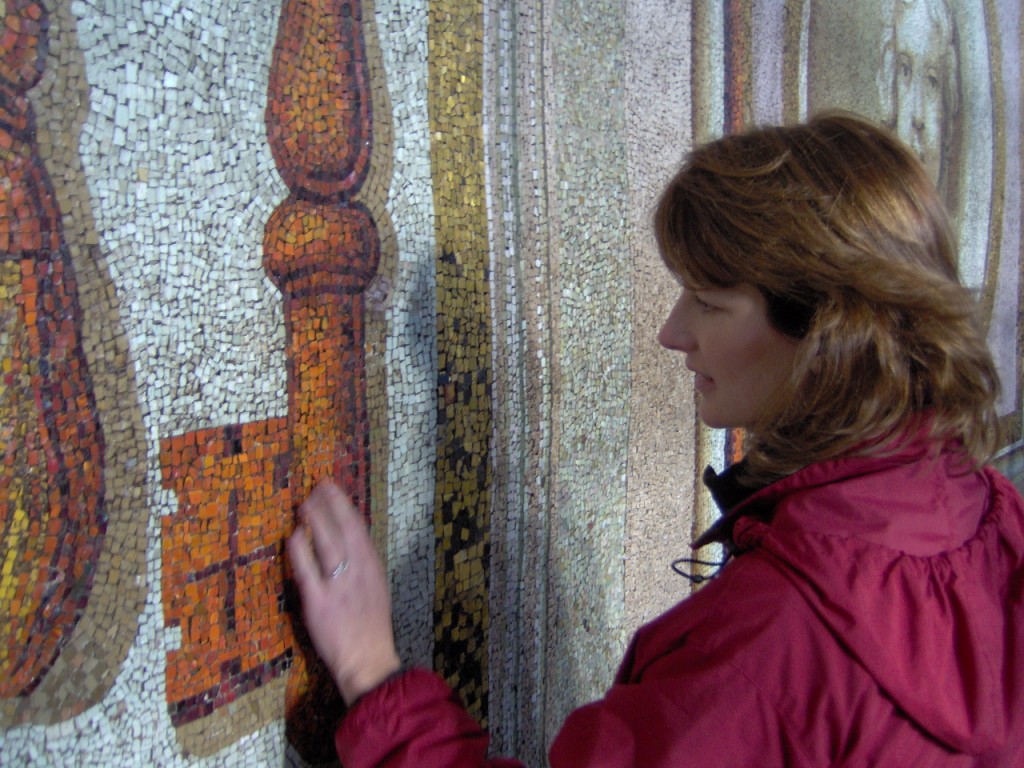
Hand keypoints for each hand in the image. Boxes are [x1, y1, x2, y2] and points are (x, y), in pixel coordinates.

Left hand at [286, 479, 400, 704]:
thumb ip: (362, 566)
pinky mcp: (319, 601)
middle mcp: (357, 571)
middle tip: (315, 487)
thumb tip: (346, 542)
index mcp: (372, 567)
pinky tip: (293, 536)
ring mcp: (338, 585)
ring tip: (303, 505)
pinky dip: (300, 550)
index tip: (332, 488)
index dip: (344, 505)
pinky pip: (306, 570)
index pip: (358, 528)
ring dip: (315, 521)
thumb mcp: (375, 589)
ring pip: (326, 543)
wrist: (368, 659)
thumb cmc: (371, 626)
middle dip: (329, 505)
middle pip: (343, 529)